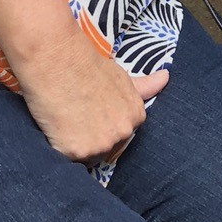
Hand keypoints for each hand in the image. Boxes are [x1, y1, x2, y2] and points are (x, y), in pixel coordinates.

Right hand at [17, 29, 169, 163]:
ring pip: (87, 158)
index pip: (120, 136)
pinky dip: (60, 148)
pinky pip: (68, 160)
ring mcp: (101, 144)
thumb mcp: (121, 76)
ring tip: (65, 121)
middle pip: (105, 150)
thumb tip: (166, 78)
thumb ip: (144, 86)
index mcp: (135, 117)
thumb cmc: (87, 66)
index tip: (90, 114)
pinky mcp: (77, 152)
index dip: (102, 127)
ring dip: (76, 146)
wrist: (58, 60)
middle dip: (91, 138)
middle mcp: (123, 133)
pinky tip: (56, 127)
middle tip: (75, 116)